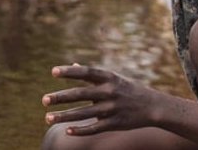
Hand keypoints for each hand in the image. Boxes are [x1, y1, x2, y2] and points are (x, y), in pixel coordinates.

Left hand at [42, 64, 162, 135]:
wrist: (154, 107)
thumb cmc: (127, 89)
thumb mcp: (113, 78)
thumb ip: (91, 75)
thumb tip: (72, 65)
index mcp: (109, 78)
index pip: (86, 72)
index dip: (70, 72)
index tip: (53, 72)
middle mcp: (110, 92)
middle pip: (81, 94)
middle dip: (61, 97)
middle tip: (43, 100)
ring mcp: (113, 108)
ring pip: (84, 113)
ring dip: (64, 116)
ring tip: (47, 118)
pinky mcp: (115, 123)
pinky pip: (95, 128)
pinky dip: (81, 130)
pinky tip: (66, 131)